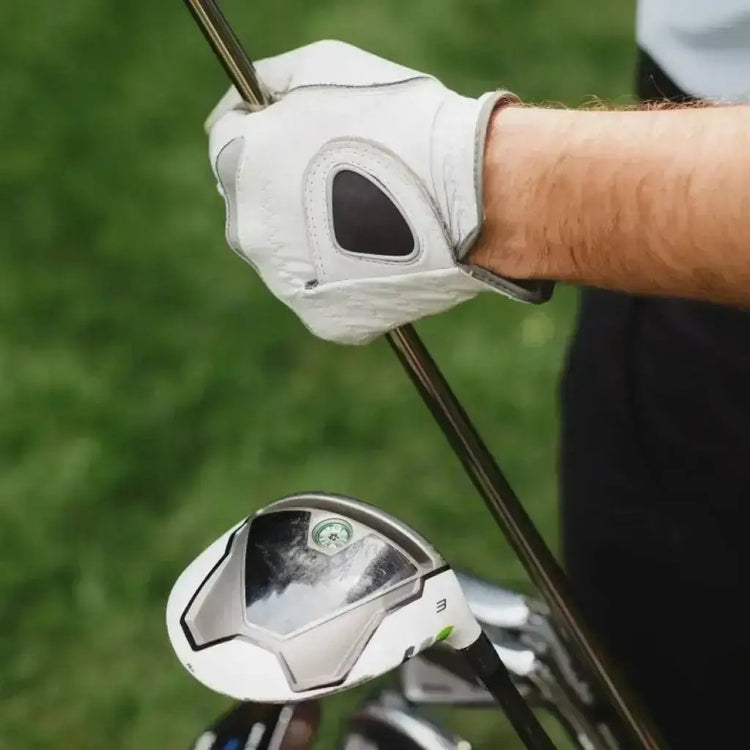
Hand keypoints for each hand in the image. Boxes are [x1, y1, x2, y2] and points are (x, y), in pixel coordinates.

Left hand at [207, 40, 548, 343]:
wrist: (470, 194)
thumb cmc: (403, 123)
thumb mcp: (324, 68)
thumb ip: (270, 85)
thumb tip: (251, 103)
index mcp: (240, 164)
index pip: (227, 140)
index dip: (265, 129)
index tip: (297, 128)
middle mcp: (248, 231)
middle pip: (254, 205)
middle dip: (283, 189)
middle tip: (342, 178)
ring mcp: (286, 283)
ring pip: (289, 255)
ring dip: (314, 238)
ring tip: (370, 218)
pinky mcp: (325, 320)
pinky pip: (325, 294)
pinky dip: (345, 278)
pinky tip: (380, 255)